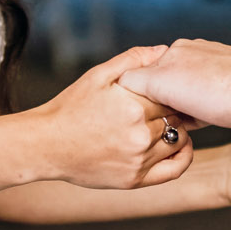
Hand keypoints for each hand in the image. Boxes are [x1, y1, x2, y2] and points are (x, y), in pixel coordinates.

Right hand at [27, 47, 195, 189]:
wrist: (46, 145)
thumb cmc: (70, 107)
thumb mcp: (98, 75)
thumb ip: (132, 59)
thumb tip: (163, 50)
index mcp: (132, 106)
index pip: (170, 94)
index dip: (169, 90)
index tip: (165, 89)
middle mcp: (139, 135)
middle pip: (175, 116)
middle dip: (173, 109)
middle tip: (168, 104)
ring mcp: (138, 159)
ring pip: (177, 139)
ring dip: (177, 129)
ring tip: (167, 121)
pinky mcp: (135, 179)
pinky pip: (174, 169)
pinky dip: (184, 157)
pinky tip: (181, 145)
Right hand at [117, 39, 230, 130]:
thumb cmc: (222, 90)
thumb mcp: (168, 83)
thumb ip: (138, 80)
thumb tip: (122, 83)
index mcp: (173, 52)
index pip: (138, 75)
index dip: (132, 98)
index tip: (129, 119)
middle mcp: (190, 57)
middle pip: (158, 86)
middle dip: (155, 106)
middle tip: (151, 128)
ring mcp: (209, 73)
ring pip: (180, 97)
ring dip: (175, 113)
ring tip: (174, 128)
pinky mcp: (225, 91)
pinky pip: (199, 105)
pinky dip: (193, 116)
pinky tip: (194, 126)